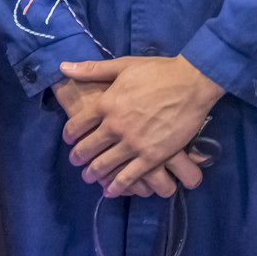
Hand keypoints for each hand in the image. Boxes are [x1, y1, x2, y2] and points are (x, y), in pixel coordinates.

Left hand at [58, 55, 221, 197]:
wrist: (192, 83)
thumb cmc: (159, 71)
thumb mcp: (124, 65)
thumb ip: (93, 69)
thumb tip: (64, 66)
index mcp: (106, 103)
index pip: (77, 126)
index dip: (70, 135)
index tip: (71, 138)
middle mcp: (115, 126)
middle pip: (87, 148)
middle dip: (78, 157)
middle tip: (77, 161)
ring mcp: (133, 144)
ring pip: (103, 166)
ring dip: (93, 173)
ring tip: (90, 176)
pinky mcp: (151, 157)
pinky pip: (128, 177)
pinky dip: (116, 186)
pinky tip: (110, 190)